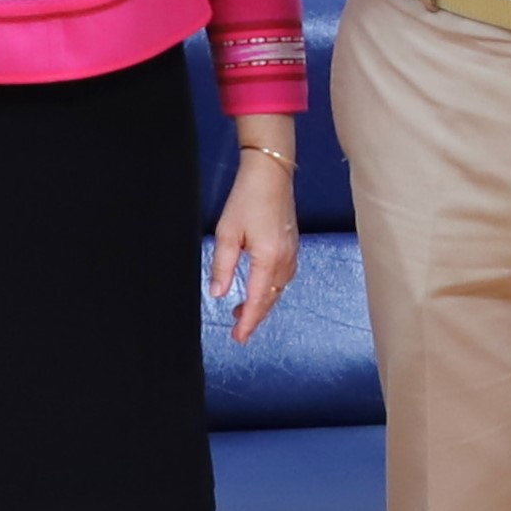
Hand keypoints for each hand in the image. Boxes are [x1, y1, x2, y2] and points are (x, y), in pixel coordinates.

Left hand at [209, 140, 303, 335]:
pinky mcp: (292, 244)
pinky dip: (272, 288)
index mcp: (268, 259)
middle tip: (238, 330)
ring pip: (279, 289)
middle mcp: (285, 259)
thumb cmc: (247, 198)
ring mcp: (292, 252)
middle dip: (255, 316)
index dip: (248, 322)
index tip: (238, 337)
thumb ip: (222, 266)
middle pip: (271, 299)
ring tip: (243, 311)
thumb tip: (217, 293)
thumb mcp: (227, 233)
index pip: (258, 301)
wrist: (271, 173)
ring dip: (263, 303)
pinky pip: (284, 276)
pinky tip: (261, 287)